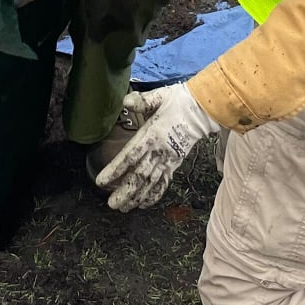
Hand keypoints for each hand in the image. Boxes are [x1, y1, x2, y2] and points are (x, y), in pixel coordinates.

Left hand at [96, 84, 220, 210]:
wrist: (202, 110)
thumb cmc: (179, 101)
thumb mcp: (159, 96)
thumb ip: (142, 100)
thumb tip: (126, 100)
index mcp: (152, 135)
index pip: (130, 156)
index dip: (115, 170)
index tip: (102, 181)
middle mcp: (159, 151)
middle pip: (140, 175)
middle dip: (125, 191)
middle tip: (112, 204)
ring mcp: (168, 159)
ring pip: (151, 183)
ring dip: (137, 197)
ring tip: (124, 208)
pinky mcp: (175, 163)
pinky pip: (164, 183)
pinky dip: (154, 195)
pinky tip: (144, 204)